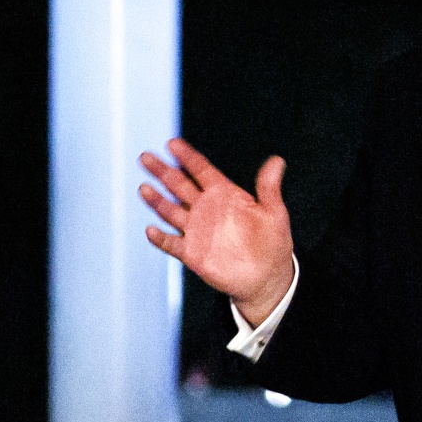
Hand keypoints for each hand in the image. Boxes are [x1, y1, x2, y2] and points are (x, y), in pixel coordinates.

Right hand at [140, 139, 295, 323]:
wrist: (266, 277)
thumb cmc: (272, 242)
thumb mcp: (274, 213)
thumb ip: (268, 187)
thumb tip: (277, 161)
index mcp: (224, 194)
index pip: (201, 170)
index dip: (187, 157)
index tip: (172, 144)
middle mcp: (206, 209)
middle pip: (179, 185)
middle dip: (163, 171)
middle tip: (145, 157)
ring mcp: (196, 230)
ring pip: (171, 211)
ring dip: (157, 200)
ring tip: (144, 188)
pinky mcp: (192, 253)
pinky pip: (172, 243)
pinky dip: (161, 238)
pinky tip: (151, 230)